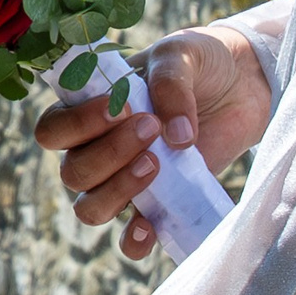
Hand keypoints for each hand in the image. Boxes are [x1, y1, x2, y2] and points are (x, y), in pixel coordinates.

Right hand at [34, 24, 272, 259]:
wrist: (242, 84)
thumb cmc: (197, 63)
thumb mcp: (180, 55)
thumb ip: (170, 84)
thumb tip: (176, 136)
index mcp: (87, 109)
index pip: (53, 129)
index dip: (77, 125)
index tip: (121, 108)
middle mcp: (97, 149)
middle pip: (73, 172)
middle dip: (110, 153)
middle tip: (151, 127)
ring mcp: (125, 180)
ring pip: (91, 206)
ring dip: (117, 190)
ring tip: (157, 164)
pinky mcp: (159, 203)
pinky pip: (131, 238)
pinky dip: (134, 239)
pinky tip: (151, 226)